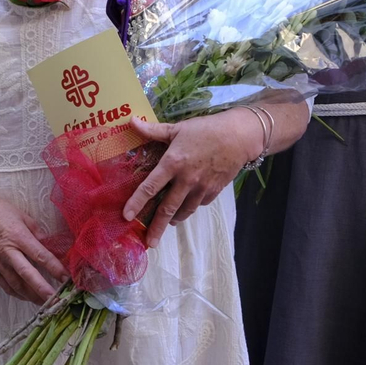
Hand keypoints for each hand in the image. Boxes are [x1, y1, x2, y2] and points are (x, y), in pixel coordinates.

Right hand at [0, 178, 68, 303]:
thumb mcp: (23, 217)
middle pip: (28, 274)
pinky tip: (27, 297)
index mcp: (19, 236)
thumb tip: (51, 247)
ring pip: (16, 284)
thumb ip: (38, 233)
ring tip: (45, 304)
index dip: (55, 268)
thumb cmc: (0, 211)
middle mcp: (8, 252)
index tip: (67, 278)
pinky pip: (5, 285)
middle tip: (57, 301)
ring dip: (31, 296)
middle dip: (43, 289)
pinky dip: (17, 294)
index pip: (40, 256)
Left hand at [124, 111, 263, 248]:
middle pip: (167, 208)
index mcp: (173, 163)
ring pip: (184, 210)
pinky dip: (190, 207)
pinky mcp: (214, 191)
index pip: (150, 187)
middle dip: (157, 228)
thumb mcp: (177, 128)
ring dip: (173, 219)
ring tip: (167, 225)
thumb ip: (153, 130)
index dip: (137, 202)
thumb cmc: (206, 130)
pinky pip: (198, 204)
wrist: (239, 137)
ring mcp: (201, 188)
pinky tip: (186, 206)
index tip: (126, 216)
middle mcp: (186, 180)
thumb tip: (131, 121)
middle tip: (149, 242)